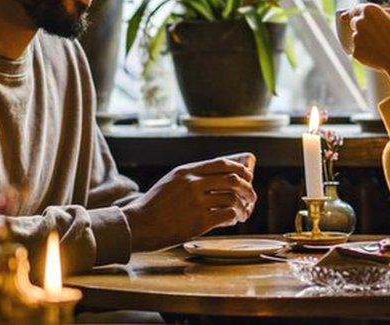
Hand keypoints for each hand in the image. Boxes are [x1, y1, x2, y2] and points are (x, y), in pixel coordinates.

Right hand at [122, 153, 257, 251]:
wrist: (138, 225)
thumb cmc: (154, 205)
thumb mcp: (170, 182)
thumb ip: (191, 177)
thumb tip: (219, 178)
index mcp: (186, 171)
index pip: (222, 164)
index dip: (240, 169)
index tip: (248, 175)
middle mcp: (193, 184)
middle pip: (232, 180)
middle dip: (247, 188)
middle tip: (251, 196)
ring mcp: (196, 203)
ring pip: (232, 198)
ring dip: (243, 205)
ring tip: (243, 212)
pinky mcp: (199, 222)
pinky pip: (227, 215)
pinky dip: (235, 217)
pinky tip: (234, 220)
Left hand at [341, 4, 389, 92]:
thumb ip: (386, 16)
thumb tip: (378, 16)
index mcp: (370, 10)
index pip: (357, 9)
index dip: (359, 13)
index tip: (359, 17)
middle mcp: (359, 22)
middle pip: (355, 22)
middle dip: (362, 27)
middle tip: (377, 35)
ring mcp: (356, 38)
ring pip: (356, 37)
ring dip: (364, 41)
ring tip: (382, 47)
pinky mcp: (355, 53)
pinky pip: (358, 51)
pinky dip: (365, 53)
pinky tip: (379, 56)